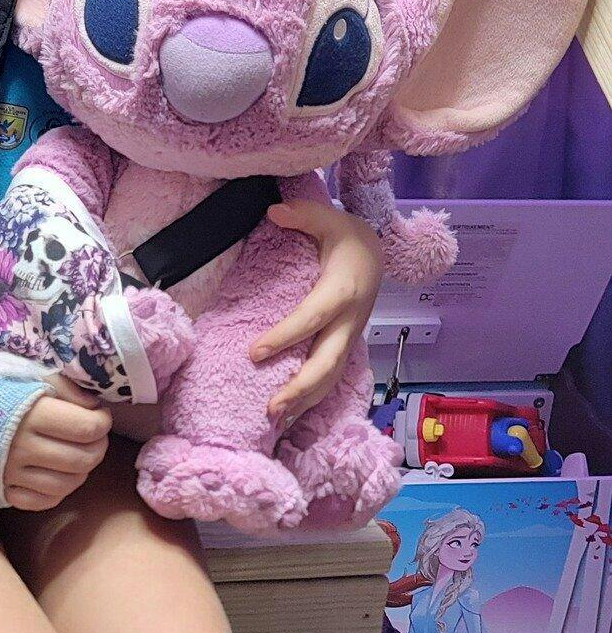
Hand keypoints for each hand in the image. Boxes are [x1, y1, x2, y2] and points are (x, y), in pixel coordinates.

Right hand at [3, 373, 111, 510]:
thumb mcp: (26, 372)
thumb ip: (64, 387)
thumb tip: (94, 407)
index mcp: (32, 414)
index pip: (87, 428)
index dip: (102, 421)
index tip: (98, 413)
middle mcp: (22, 448)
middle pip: (82, 459)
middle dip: (98, 446)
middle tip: (93, 434)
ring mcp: (11, 473)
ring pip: (66, 484)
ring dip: (82, 470)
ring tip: (78, 453)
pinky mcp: (0, 489)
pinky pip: (41, 501)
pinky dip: (58, 491)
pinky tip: (57, 473)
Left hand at [249, 199, 382, 427]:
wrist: (379, 254)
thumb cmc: (350, 238)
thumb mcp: (331, 219)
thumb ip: (303, 214)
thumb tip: (274, 211)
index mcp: (342, 291)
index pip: (311, 318)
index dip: (284, 336)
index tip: (254, 352)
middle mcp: (349, 320)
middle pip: (327, 363)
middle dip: (300, 388)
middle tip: (270, 407)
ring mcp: (349, 337)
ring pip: (331, 378)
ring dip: (305, 402)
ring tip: (276, 421)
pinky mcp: (344, 346)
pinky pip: (330, 377)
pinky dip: (311, 399)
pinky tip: (288, 416)